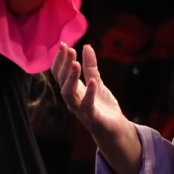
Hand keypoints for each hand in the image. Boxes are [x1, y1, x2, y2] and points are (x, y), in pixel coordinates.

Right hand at [51, 42, 141, 173]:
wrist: (114, 129)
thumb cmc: (103, 107)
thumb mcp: (96, 82)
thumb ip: (91, 66)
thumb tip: (86, 46)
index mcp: (73, 91)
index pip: (59, 74)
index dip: (60, 60)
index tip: (64, 44)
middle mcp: (73, 101)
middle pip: (61, 83)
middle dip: (64, 66)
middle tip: (69, 50)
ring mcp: (81, 110)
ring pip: (69, 94)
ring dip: (71, 79)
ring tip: (75, 64)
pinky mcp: (93, 118)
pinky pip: (87, 106)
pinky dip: (89, 94)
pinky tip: (92, 82)